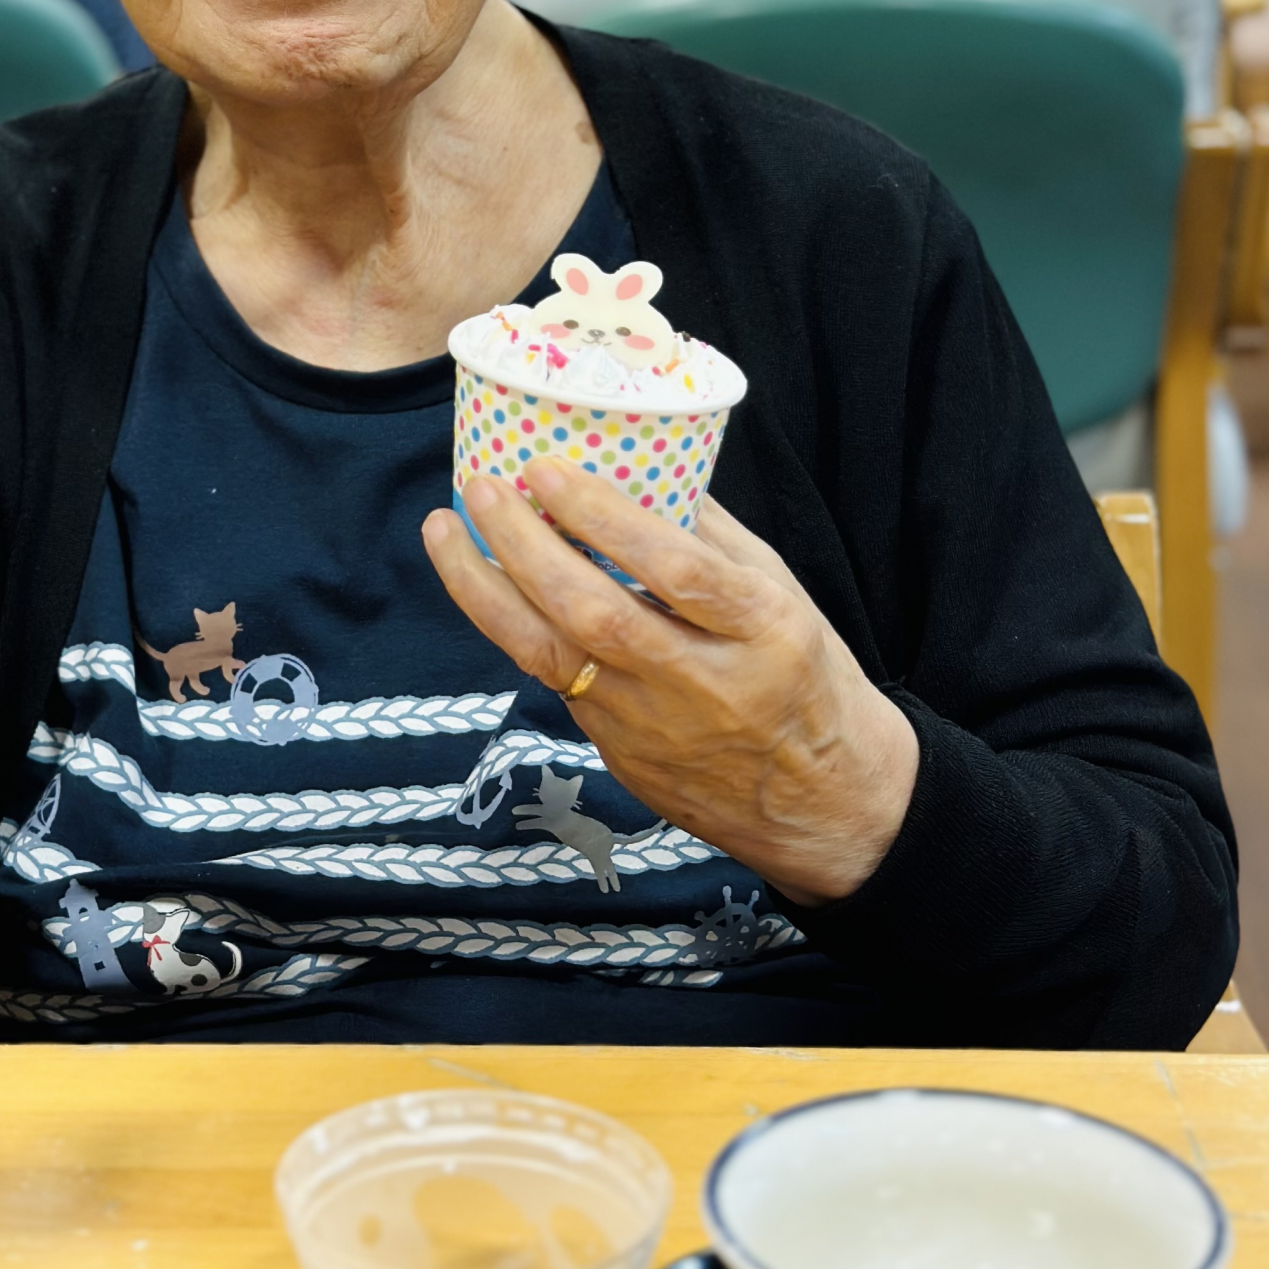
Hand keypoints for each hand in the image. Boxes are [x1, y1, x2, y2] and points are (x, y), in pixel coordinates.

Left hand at [422, 461, 917, 903]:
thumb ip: (711, 536)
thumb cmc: (805, 676)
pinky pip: (555, 683)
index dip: (605, 518)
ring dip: (485, 590)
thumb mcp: (784, 594)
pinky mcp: (620, 756)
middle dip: (525, 547)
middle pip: (597, 614)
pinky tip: (483, 582)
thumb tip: (639, 462)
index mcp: (763, 631)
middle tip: (483, 488)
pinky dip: (514, 627)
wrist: (822, 806)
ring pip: (551, 658)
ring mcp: (654, 728)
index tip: (547, 470)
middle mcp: (704, 684)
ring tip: (445, 532)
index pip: (676, 569)